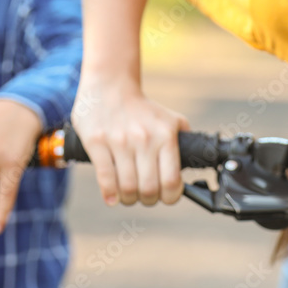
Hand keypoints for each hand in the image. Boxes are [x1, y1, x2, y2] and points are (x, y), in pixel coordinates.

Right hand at [72, 73, 189, 206]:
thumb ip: (183, 143)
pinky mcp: (97, 142)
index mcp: (165, 136)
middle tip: (146, 196)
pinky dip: (110, 194)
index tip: (166, 196)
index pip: (171, 181)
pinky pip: (105, 178)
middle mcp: (144, 139)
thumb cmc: (143, 110)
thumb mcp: (172, 120)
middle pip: (149, 189)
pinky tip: (112, 197)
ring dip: (129, 199)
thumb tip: (190, 169)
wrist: (111, 86)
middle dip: (149, 200)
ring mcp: (119, 141)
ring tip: (129, 195)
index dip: (170, 197)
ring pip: (127, 188)